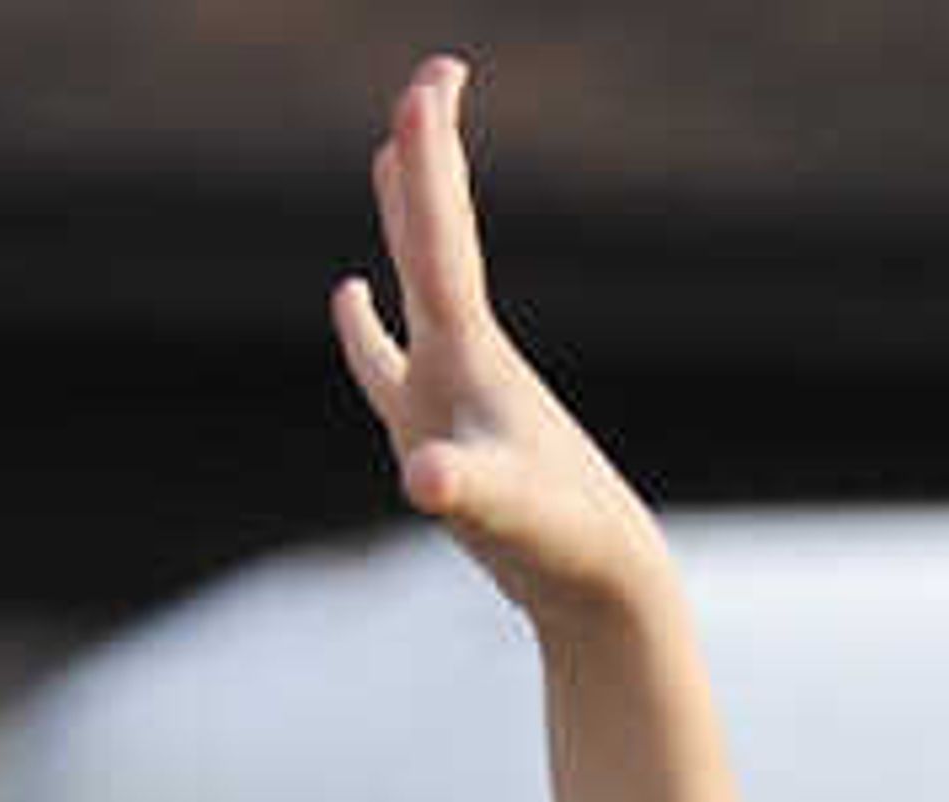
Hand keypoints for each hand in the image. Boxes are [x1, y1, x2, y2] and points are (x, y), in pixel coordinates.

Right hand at [332, 55, 659, 630]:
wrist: (598, 582)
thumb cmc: (556, 544)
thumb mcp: (506, 515)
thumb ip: (467, 491)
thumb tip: (424, 479)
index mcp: (471, 357)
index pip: (440, 243)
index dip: (429, 166)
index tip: (429, 83)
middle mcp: (462, 359)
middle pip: (437, 237)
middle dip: (429, 158)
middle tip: (433, 73)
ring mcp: (448, 393)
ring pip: (418, 281)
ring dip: (405, 214)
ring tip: (389, 150)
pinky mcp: (437, 434)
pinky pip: (386, 363)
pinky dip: (364, 327)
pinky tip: (349, 294)